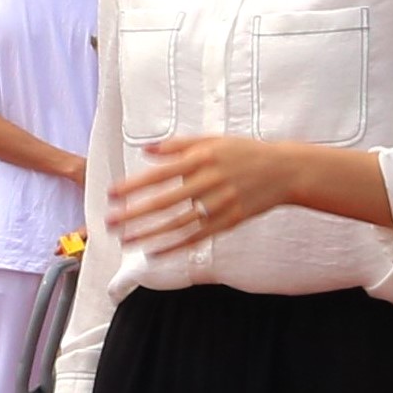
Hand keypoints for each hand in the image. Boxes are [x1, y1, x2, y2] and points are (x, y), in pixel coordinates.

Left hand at [105, 135, 324, 258]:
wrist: (283, 170)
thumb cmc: (243, 152)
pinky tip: (154, 252)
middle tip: (109, 221)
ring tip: (125, 240)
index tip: (111, 194)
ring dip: (149, 233)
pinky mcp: (229, 221)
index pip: (159, 174)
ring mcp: (219, 204)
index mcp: (201, 159)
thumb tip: (146, 150)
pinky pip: (197, 236)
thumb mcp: (212, 140)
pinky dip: (175, 246)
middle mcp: (208, 182)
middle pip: (164, 202)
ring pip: (178, 224)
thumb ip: (178, 145)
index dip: (133, 186)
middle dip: (134, 213)